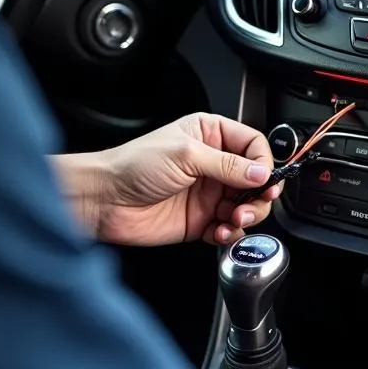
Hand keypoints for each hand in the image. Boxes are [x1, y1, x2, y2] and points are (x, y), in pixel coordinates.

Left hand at [79, 113, 281, 246]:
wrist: (104, 200)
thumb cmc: (134, 165)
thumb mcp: (186, 155)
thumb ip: (227, 165)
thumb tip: (261, 173)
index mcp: (211, 134)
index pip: (254, 145)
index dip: (264, 162)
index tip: (264, 179)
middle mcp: (213, 162)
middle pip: (256, 179)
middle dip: (259, 194)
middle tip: (253, 204)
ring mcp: (208, 193)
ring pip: (247, 206)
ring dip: (247, 216)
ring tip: (234, 219)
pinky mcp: (201, 220)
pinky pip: (229, 229)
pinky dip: (230, 234)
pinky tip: (220, 232)